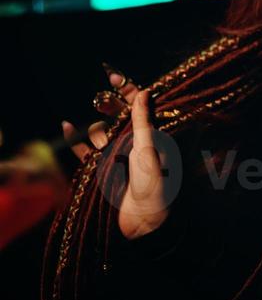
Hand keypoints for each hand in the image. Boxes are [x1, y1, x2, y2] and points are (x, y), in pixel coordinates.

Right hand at [62, 70, 168, 239]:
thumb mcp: (150, 149)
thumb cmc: (155, 184)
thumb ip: (144, 121)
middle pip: (119, 114)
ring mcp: (119, 155)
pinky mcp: (104, 170)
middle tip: (101, 100)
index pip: (140, 104)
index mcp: (154, 134)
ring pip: (102, 131)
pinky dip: (77, 140)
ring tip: (100, 138)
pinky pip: (87, 152)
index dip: (128, 88)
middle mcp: (136, 141)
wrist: (146, 224)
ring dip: (97, 127)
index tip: (113, 75)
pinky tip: (67, 127)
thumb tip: (144, 90)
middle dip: (109, 104)